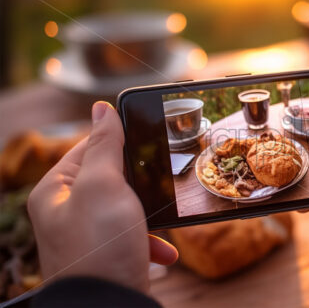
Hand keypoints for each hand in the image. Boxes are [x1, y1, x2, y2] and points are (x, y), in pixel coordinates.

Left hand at [28, 102, 177, 292]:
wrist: (109, 306)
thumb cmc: (100, 245)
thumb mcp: (103, 186)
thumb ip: (104, 145)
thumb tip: (101, 108)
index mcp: (57, 190)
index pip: (89, 147)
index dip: (119, 139)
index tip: (147, 134)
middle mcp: (68, 211)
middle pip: (110, 177)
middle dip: (139, 181)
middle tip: (160, 177)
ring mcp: (88, 234)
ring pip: (126, 207)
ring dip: (148, 212)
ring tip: (161, 216)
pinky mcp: (108, 254)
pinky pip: (132, 235)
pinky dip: (150, 240)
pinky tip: (164, 251)